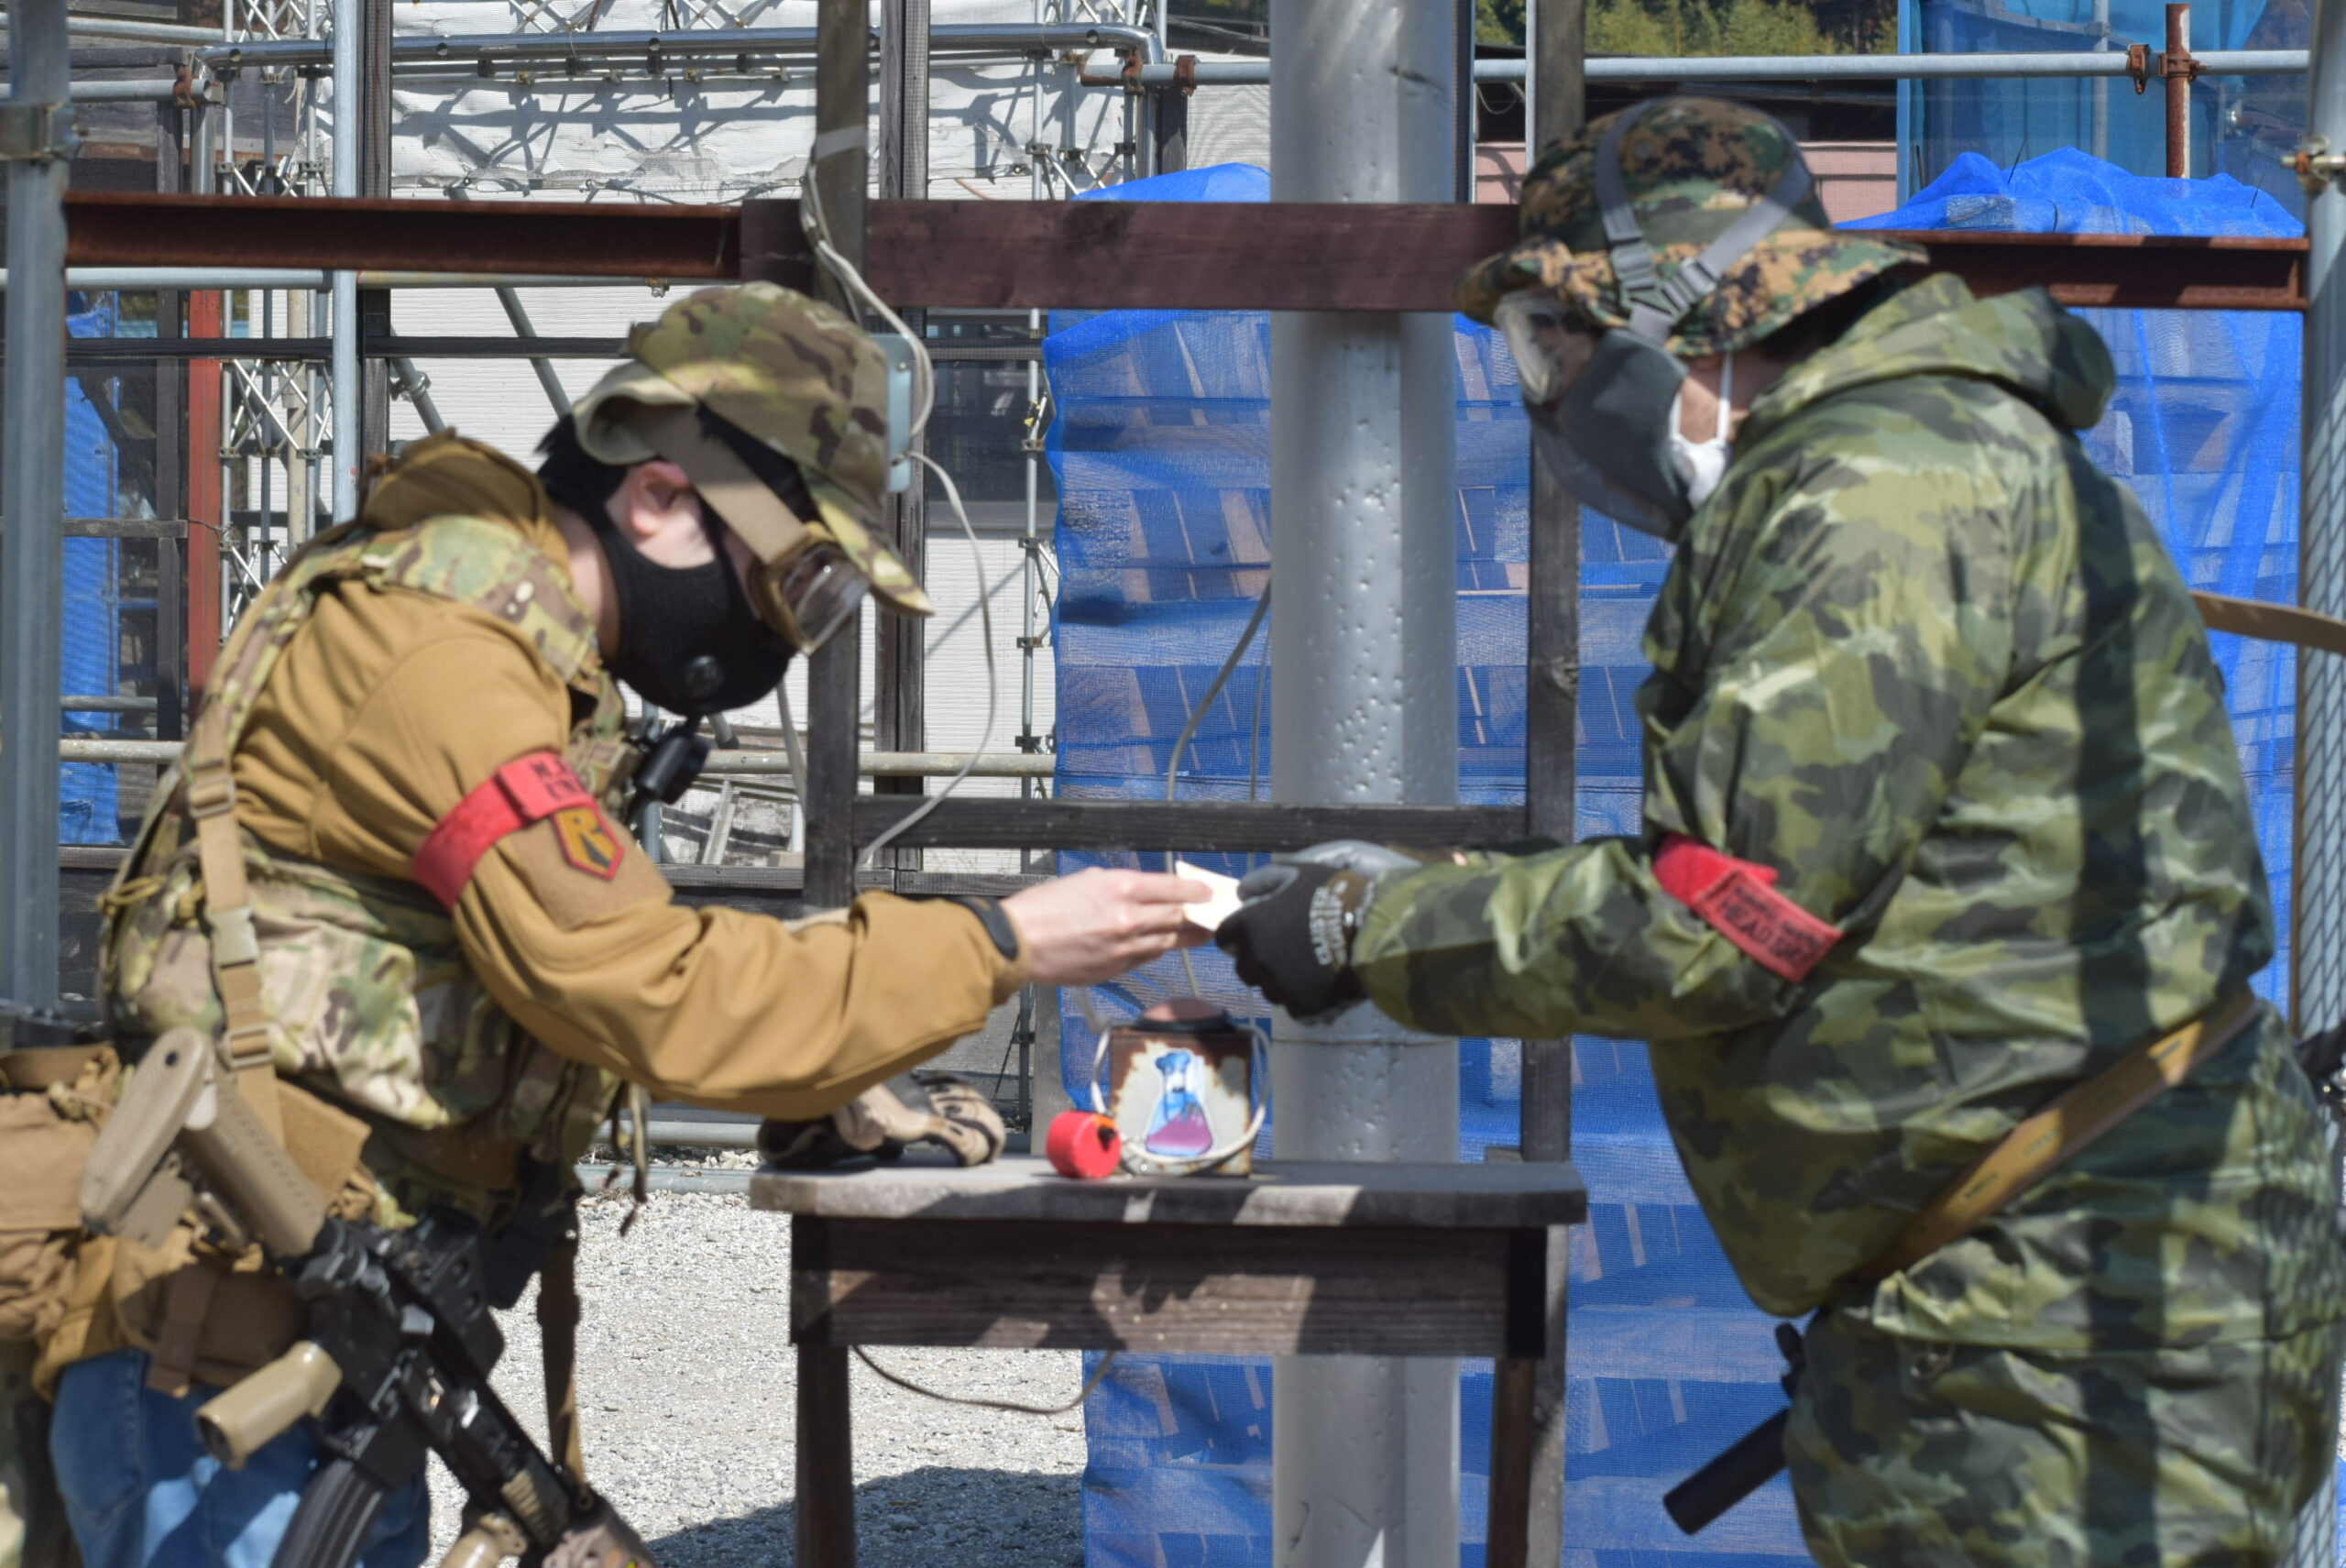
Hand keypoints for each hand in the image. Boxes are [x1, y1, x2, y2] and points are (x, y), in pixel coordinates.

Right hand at [1000, 868, 1210, 985]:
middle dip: (1198, 916)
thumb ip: (1120, 886)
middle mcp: (1128, 918)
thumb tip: (1146, 891)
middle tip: (1213, 915)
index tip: (1209, 892)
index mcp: (1121, 888)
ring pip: (1167, 941)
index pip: (1173, 889)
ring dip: (1185, 937)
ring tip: (1200, 933)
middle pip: (1178, 917)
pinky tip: (1163, 945)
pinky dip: (1157, 949)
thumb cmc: (1044, 906)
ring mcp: (1123, 947)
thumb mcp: (1086, 880)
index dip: (1196, 891)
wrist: (1018, 943)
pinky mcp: (1115, 969)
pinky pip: (1146, 957)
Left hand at [1214, 861, 1372, 1019]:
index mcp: (1249, 927)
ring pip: (1267, 988)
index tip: (1258, 932)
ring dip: (1278, 980)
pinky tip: (1318, 980)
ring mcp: (1278, 986)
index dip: (1239, 935)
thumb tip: (1241, 893)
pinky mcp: (1300, 1005)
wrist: (1370, 928)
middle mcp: (1257, 960)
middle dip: (1257, 960)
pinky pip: (1291, 1004)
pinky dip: (1300, 995)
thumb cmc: (1331, 894)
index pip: (1224, 938)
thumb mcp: (1296, 873)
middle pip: (1243, 968)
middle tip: (1284, 950)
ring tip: (1305, 966)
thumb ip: (1262, 879)